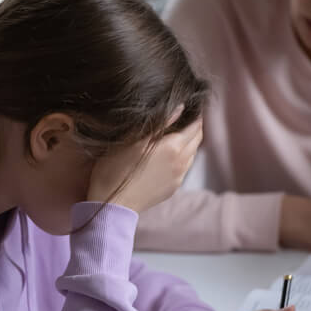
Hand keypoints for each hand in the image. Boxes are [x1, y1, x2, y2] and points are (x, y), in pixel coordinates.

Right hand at [87, 109, 202, 212]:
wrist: (113, 204)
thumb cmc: (116, 168)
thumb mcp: (133, 139)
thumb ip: (160, 122)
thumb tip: (180, 107)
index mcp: (173, 147)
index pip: (195, 126)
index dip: (195, 115)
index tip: (190, 106)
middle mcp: (181, 162)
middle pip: (197, 139)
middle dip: (194, 127)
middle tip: (186, 117)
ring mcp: (178, 177)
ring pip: (192, 154)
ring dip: (189, 142)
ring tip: (177, 133)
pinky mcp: (173, 188)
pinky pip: (184, 168)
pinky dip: (182, 157)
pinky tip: (169, 155)